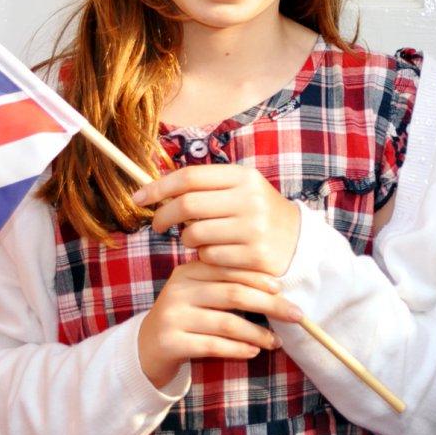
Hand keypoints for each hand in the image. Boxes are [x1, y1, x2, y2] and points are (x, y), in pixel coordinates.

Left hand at [134, 163, 301, 275]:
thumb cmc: (256, 213)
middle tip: (158, 225)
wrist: (297, 241)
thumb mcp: (239, 190)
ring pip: (195, 235)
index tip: (138, 198)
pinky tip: (216, 253)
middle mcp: (250, 199)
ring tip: (199, 240)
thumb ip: (204, 187)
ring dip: (187, 240)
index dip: (159, 187)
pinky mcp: (254, 256)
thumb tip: (153, 190)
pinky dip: (205, 257)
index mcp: (243, 177)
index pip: (190, 177)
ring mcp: (253, 228)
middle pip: (187, 205)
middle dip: (163, 216)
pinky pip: (209, 257)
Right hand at [135, 260, 303, 387]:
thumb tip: (276, 290)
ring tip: (275, 342)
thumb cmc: (186, 318)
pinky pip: (212, 345)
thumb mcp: (200, 294)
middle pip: (233, 294)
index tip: (281, 289)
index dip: (258, 278)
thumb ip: (226, 285)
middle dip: (269, 305)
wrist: (146, 348)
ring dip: (257, 333)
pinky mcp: (171, 342)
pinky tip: (253, 352)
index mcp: (187, 272)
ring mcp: (173, 317)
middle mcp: (178, 290)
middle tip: (296, 316)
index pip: (230, 270)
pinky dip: (237, 349)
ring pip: (226, 322)